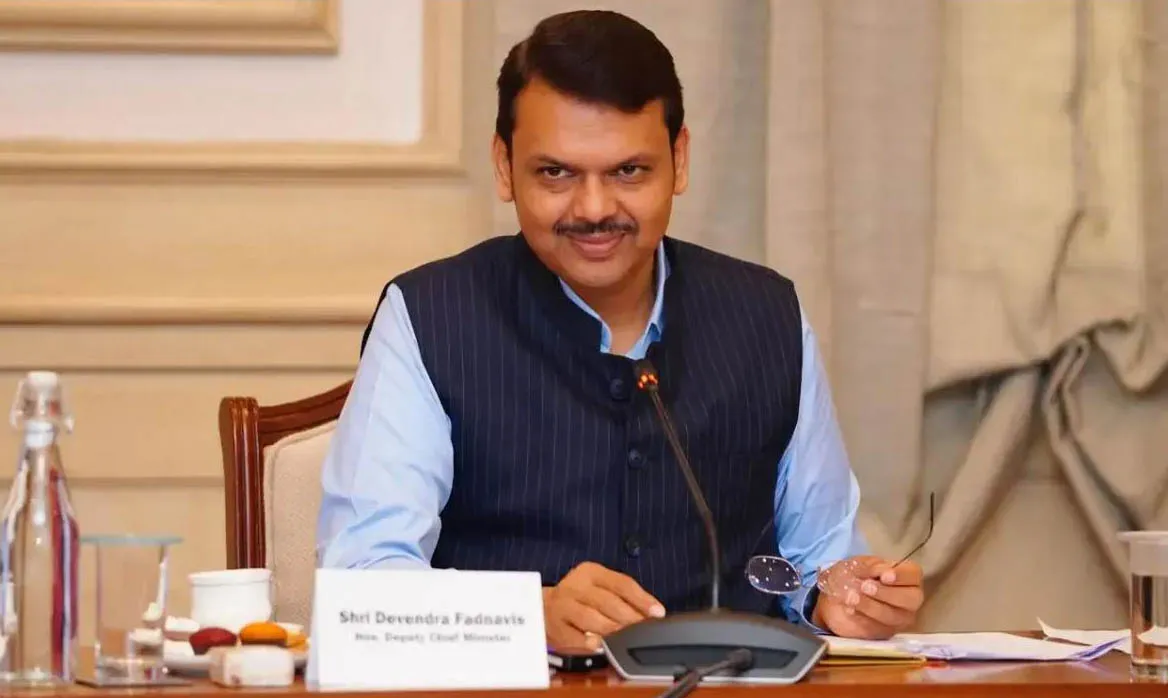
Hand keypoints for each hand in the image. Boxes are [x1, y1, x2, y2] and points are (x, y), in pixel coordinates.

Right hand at [543, 561, 665, 651]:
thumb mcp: (600, 589)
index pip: (621, 583)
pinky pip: (574, 636)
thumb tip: (653, 613)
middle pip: (607, 601)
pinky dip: (588, 642)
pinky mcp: (556, 627)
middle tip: (644, 630)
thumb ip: (624, 598)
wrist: (542, 608)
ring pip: (590, 617)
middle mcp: (575, 586)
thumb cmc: (580, 599)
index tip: (657, 613)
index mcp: (590, 572)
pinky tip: (600, 646)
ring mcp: (563, 606)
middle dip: (629, 618)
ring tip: (626, 639)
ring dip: (611, 630)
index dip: (642, 599)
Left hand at [812, 556, 923, 638]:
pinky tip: (849, 609)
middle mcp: (909, 600)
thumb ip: (871, 566)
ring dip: (870, 606)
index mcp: (906, 577)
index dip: (901, 575)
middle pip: (911, 599)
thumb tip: (882, 569)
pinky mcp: (883, 633)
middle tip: (865, 586)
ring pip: (892, 616)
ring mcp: (898, 619)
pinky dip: (860, 617)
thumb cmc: (854, 575)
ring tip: (851, 597)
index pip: (913, 574)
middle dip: (887, 593)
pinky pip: (876, 628)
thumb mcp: (859, 564)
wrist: (835, 595)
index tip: (884, 576)